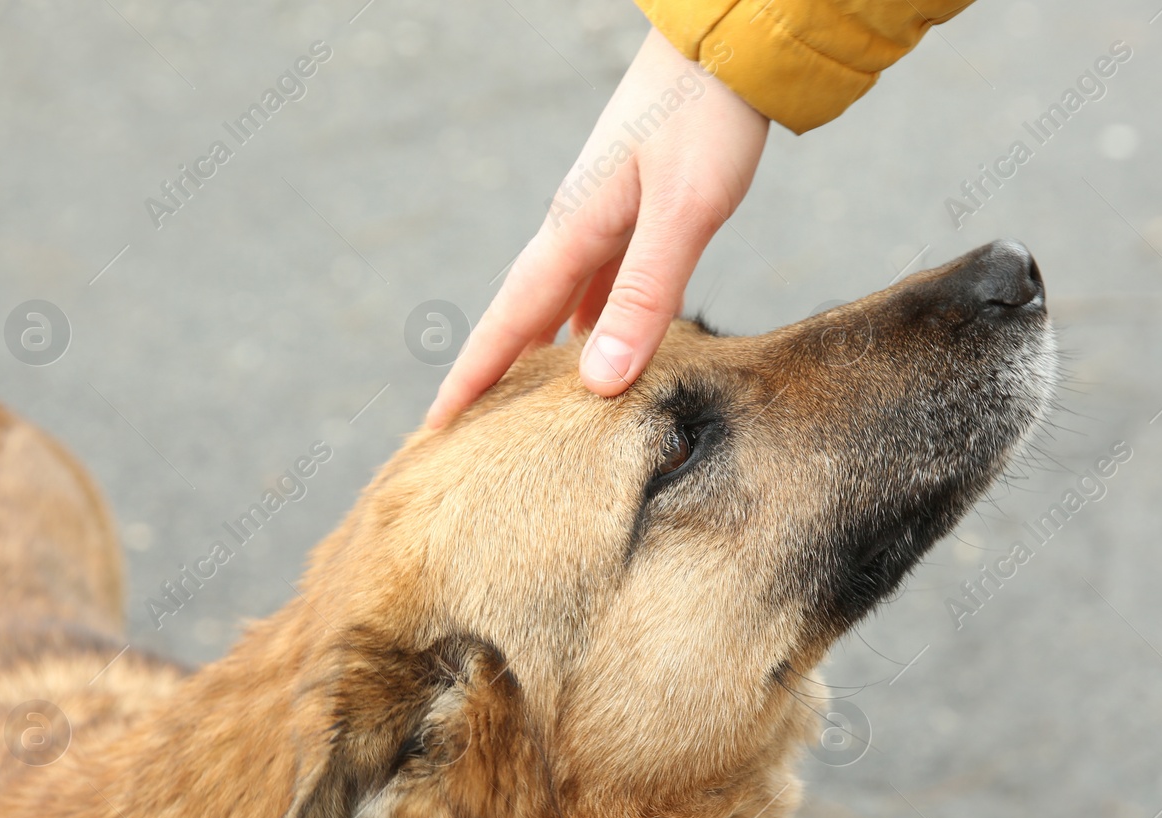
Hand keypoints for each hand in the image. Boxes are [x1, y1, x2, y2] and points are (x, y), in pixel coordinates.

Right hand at [425, 28, 768, 427]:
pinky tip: (600, 344)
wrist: (725, 42)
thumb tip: (598, 382)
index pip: (510, 320)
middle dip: (493, 371)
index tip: (436, 427)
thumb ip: (644, 297)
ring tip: (526, 403)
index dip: (474, 376)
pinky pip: (596, 281)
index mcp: (575, 228)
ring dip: (539, 349)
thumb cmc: (707, 118)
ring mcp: (603, 213)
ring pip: (559, 299)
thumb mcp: (683, 214)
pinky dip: (587, 321)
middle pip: (523, 313)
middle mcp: (577, 223)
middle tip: (466, 430)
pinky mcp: (634, 205)